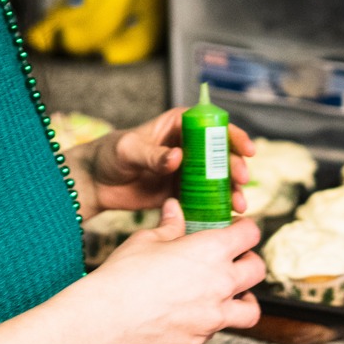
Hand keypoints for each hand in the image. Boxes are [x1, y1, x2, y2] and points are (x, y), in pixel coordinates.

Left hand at [70, 107, 255, 217]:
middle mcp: (188, 146)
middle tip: (241, 181)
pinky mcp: (182, 193)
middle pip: (221, 154)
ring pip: (218, 179)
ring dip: (232, 191)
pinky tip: (226, 219)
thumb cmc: (109, 155)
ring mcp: (187, 171)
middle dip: (236, 167)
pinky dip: (217, 208)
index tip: (247, 150)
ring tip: (239, 206)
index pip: (213, 125)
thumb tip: (177, 157)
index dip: (234, 135)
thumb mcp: (128, 150)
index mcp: (178, 125)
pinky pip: (205, 199)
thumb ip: (152, 154)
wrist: (96, 183)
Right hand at [85, 198, 264, 343]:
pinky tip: (191, 312)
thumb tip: (175, 207)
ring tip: (228, 294)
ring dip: (244, 299)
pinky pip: (216, 329)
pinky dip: (211, 320)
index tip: (236, 230)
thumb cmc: (125, 272)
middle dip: (249, 261)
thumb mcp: (147, 239)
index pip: (251, 234)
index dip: (246, 229)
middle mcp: (220, 283)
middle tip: (233, 259)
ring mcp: (213, 316)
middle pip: (257, 269)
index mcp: (211, 250)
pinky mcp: (199, 339)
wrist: (107, 315)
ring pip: (251, 310)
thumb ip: (170, 224)